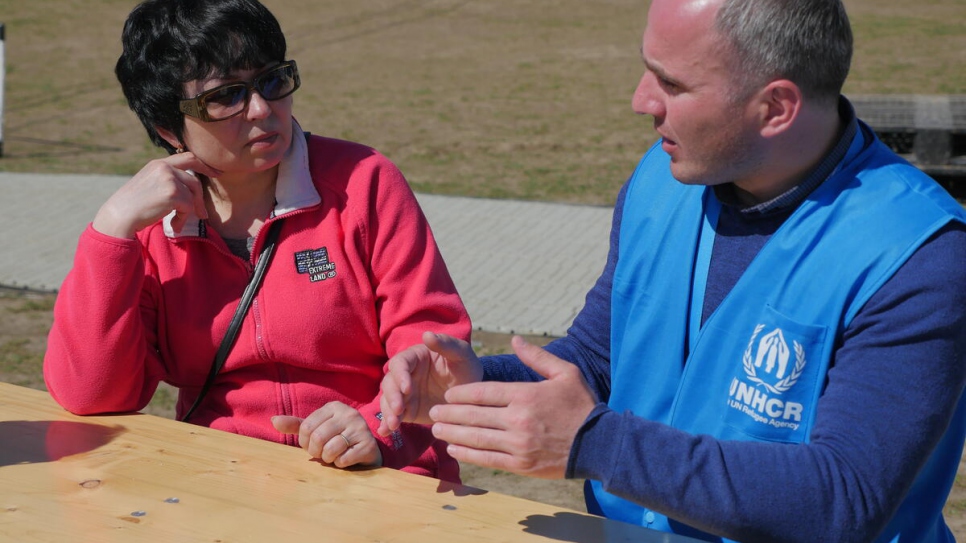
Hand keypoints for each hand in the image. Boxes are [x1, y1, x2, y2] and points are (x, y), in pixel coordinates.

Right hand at [92, 152, 220, 237]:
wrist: (119, 215)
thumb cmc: (133, 205)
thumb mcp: (149, 183)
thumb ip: (167, 180)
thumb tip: (190, 189)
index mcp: (159, 163)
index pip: (188, 157)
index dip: (204, 165)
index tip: (216, 173)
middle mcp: (165, 167)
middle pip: (195, 180)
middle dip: (200, 198)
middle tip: (203, 214)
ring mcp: (169, 178)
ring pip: (192, 196)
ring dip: (188, 213)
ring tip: (177, 223)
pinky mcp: (173, 193)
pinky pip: (189, 207)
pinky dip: (183, 219)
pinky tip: (173, 226)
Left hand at [271, 401, 382, 467]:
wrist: (366, 450)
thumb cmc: (337, 439)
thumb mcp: (317, 429)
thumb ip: (296, 425)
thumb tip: (273, 420)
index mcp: (334, 407)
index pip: (306, 426)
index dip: (304, 442)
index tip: (312, 445)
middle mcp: (349, 414)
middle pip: (317, 437)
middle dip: (315, 452)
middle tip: (321, 454)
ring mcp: (361, 428)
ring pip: (330, 449)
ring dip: (328, 459)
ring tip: (333, 456)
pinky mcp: (369, 445)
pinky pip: (344, 459)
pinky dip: (340, 464)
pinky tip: (346, 460)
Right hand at [378, 331, 482, 436]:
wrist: (472, 394)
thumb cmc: (467, 367)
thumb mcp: (461, 354)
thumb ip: (446, 344)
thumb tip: (426, 334)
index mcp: (415, 357)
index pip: (400, 364)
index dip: (400, 376)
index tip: (408, 388)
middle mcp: (406, 375)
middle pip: (389, 383)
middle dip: (391, 397)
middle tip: (399, 410)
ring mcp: (405, 394)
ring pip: (388, 401)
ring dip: (388, 412)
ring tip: (394, 424)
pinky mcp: (407, 411)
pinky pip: (394, 417)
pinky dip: (387, 424)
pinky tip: (386, 432)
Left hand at [429, 336, 595, 478]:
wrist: (600, 445)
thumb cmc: (582, 405)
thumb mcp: (565, 373)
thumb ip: (537, 356)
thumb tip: (514, 340)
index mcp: (526, 395)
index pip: (483, 392)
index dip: (460, 393)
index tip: (448, 393)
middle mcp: (518, 420)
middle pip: (474, 415)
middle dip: (450, 413)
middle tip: (434, 411)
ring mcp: (518, 445)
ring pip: (476, 438)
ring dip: (453, 433)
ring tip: (437, 429)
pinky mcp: (521, 465)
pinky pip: (487, 459)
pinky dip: (468, 454)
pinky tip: (454, 449)